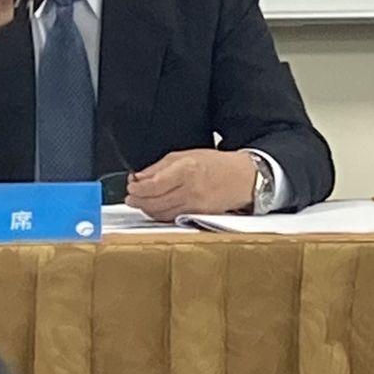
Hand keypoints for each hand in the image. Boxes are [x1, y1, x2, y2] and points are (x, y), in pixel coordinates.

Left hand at [124, 149, 255, 221]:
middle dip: (138, 201)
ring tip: (140, 202)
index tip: (131, 185)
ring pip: (161, 213)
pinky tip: (155, 209)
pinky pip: (171, 218)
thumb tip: (140, 177)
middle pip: (155, 202)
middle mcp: (190, 189)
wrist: (242, 179)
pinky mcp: (198, 216)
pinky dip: (159, 215)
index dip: (138, 188)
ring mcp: (195, 205)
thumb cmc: (216, 164)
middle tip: (130, 196)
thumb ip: (161, 166)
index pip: (153, 184)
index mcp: (186, 169)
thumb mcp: (186, 154)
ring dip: (146, 209)